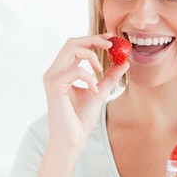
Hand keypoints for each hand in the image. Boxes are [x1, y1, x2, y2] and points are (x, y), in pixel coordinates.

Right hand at [42, 34, 128, 148]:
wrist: (73, 138)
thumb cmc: (81, 118)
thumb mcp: (100, 92)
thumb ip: (110, 77)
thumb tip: (125, 62)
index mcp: (63, 71)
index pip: (75, 45)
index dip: (93, 39)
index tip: (111, 38)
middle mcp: (54, 71)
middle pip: (71, 42)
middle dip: (93, 40)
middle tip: (111, 45)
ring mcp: (52, 78)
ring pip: (71, 50)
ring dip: (91, 55)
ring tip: (100, 70)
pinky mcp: (54, 86)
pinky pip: (75, 71)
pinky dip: (89, 78)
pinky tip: (94, 90)